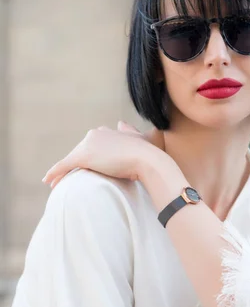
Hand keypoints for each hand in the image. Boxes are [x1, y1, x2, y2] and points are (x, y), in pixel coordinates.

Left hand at [42, 121, 169, 188]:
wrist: (146, 159)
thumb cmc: (145, 153)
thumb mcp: (137, 137)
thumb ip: (128, 130)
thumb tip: (120, 123)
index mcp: (105, 132)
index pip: (90, 146)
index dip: (85, 159)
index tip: (83, 169)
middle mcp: (94, 134)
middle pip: (78, 153)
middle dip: (72, 166)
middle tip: (66, 180)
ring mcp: (88, 144)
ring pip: (70, 160)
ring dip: (61, 172)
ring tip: (55, 183)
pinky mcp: (83, 156)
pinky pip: (64, 165)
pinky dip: (54, 173)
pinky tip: (47, 181)